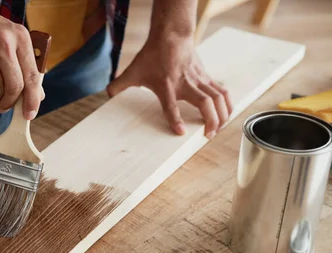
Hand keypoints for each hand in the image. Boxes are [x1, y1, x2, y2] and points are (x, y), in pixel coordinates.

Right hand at [0, 1, 41, 118]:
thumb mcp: (7, 39)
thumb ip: (23, 65)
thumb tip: (38, 95)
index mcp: (20, 36)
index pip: (32, 75)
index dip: (33, 99)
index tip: (30, 114)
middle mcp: (4, 43)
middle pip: (15, 87)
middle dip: (10, 102)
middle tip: (5, 107)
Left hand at [107, 35, 232, 138]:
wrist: (171, 35)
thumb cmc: (153, 55)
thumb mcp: (133, 71)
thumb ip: (119, 85)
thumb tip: (107, 94)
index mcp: (167, 86)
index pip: (171, 106)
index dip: (176, 120)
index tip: (181, 133)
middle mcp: (186, 84)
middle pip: (205, 103)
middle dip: (211, 121)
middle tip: (208, 135)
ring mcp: (199, 80)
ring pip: (218, 97)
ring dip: (223, 114)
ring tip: (219, 128)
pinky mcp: (207, 77)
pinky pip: (222, 91)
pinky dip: (227, 103)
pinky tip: (227, 114)